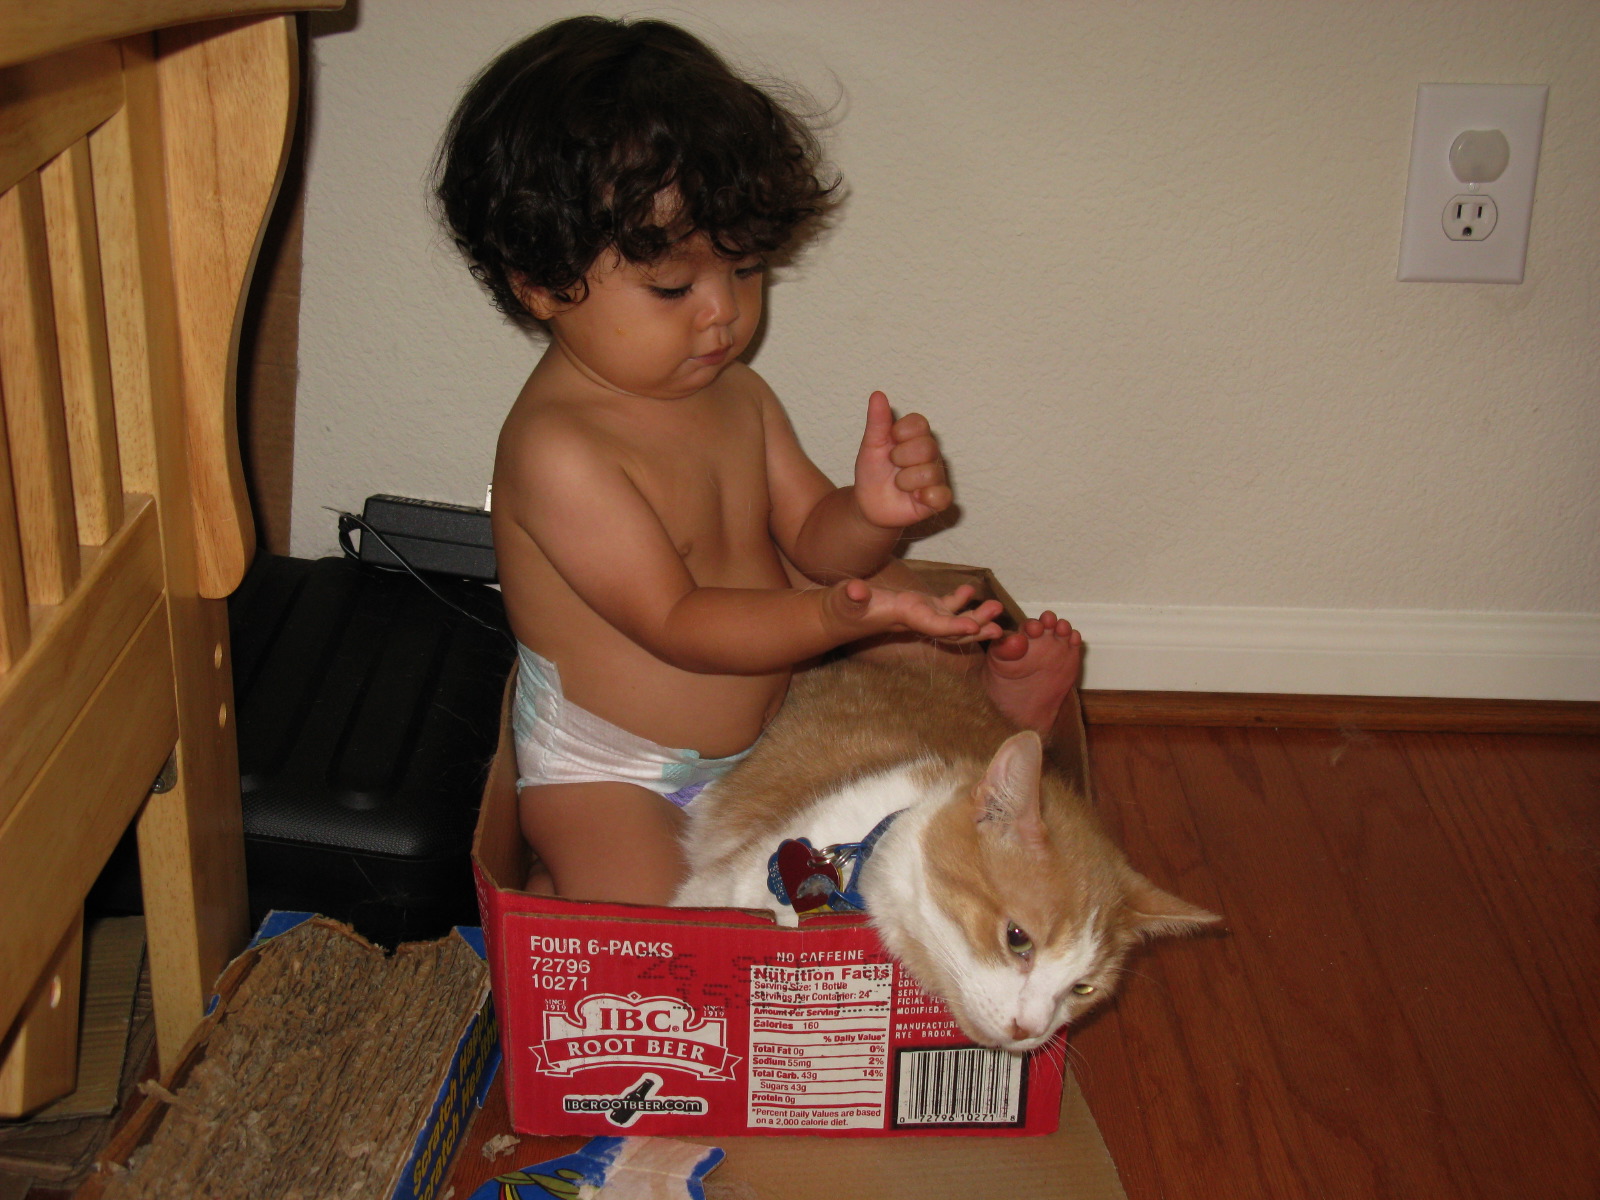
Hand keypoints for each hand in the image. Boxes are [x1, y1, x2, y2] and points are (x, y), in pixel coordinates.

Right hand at [828, 581, 1003, 643]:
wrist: (836, 617)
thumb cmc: (838, 609)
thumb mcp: (841, 601)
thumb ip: (849, 596)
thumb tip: (855, 590)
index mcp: (902, 618)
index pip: (932, 625)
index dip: (953, 626)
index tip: (975, 626)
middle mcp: (915, 620)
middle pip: (950, 628)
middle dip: (975, 628)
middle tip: (999, 625)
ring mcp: (917, 614)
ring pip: (952, 618)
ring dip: (974, 615)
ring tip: (996, 607)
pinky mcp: (915, 606)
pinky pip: (942, 606)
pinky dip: (958, 600)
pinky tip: (970, 589)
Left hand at [853, 391, 953, 529]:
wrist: (867, 503)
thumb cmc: (873, 471)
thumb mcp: (871, 445)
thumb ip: (877, 421)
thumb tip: (878, 394)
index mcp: (915, 437)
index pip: (919, 423)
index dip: (900, 432)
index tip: (890, 442)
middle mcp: (930, 454)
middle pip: (926, 447)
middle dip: (900, 458)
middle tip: (892, 466)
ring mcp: (936, 476)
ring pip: (929, 472)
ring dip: (905, 481)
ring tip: (899, 484)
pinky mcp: (938, 499)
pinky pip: (943, 495)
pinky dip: (926, 496)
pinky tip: (914, 497)